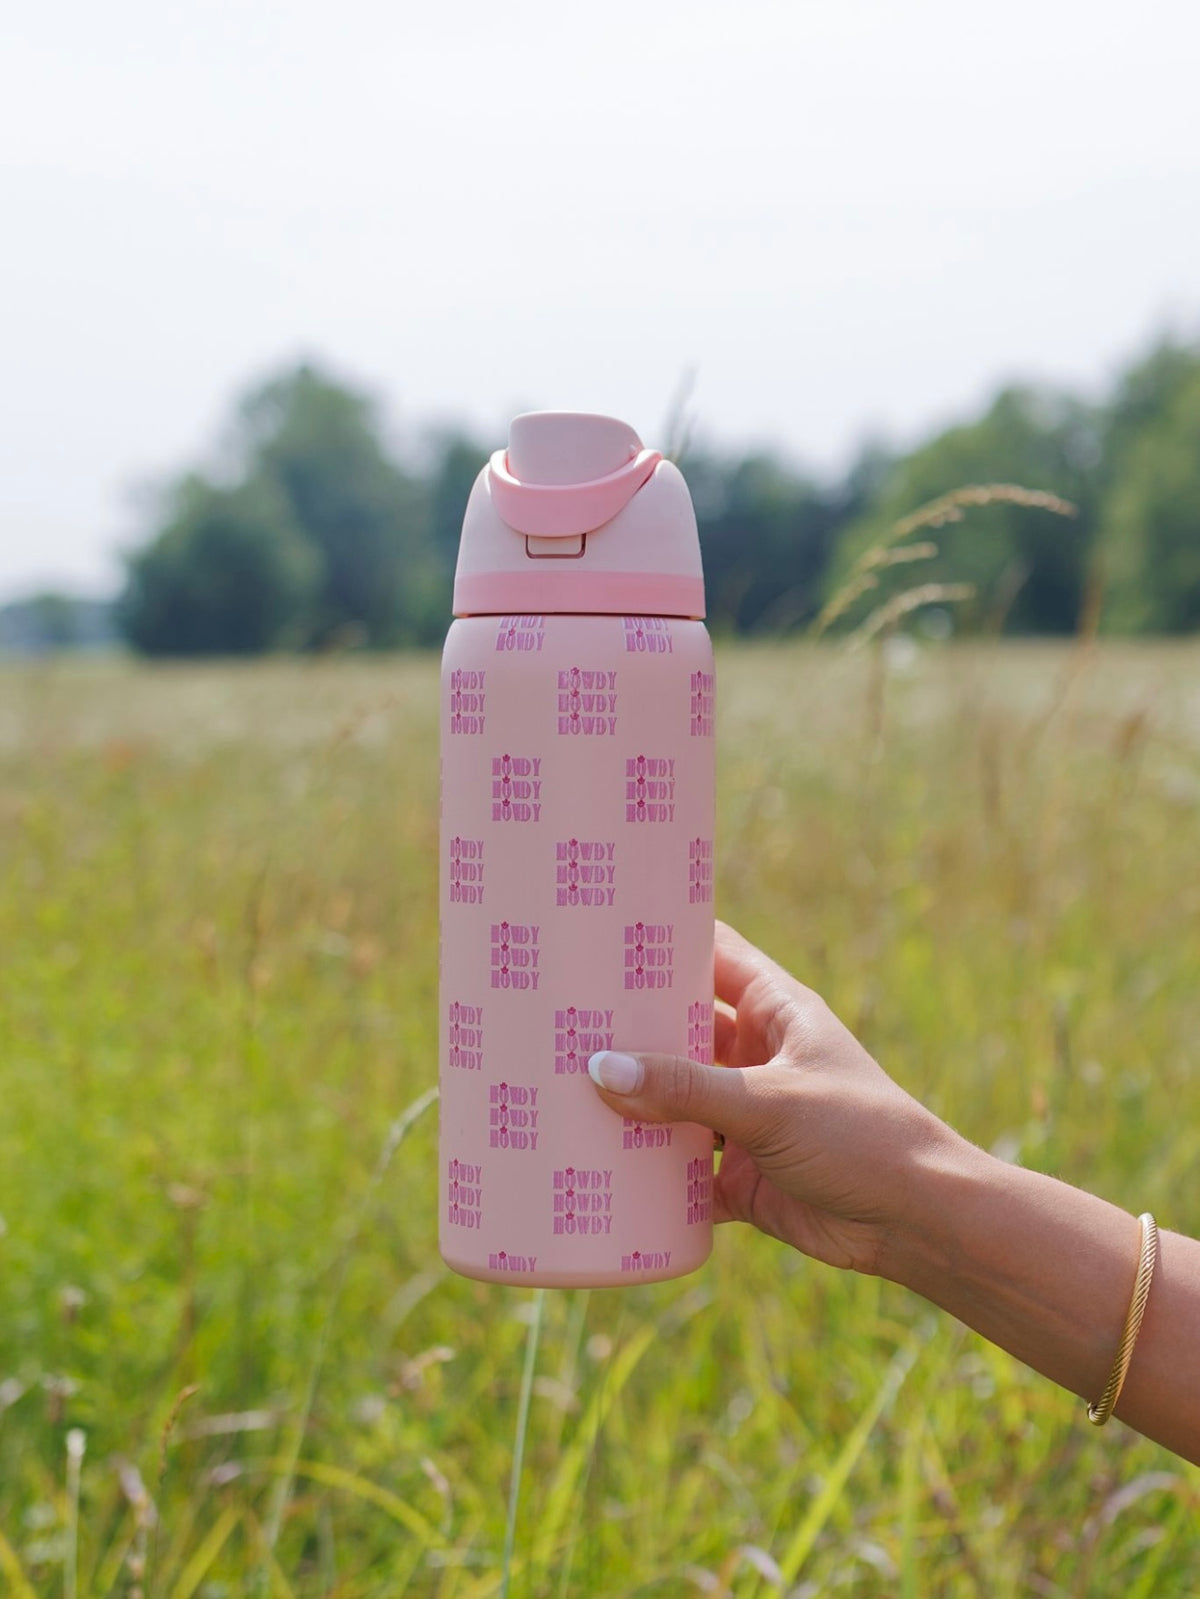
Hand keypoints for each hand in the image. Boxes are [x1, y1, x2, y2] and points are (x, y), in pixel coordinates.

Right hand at [588, 920, 958, 1274]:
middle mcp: (754, 1056)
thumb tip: (600, 1069)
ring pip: (669, 1098)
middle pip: (676, 1027)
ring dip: (626, 1099)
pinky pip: (675, 1168)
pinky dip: (640, 1171)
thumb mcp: (771, 1103)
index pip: (710, 952)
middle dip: (623, 1024)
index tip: (597, 924)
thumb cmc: (862, 1137)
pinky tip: (590, 1167)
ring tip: (553, 1084)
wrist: (917, 1223)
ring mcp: (744, 1115)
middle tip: (551, 1012)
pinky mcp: (737, 1174)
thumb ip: (687, 1089)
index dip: (660, 936)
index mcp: (775, 1010)